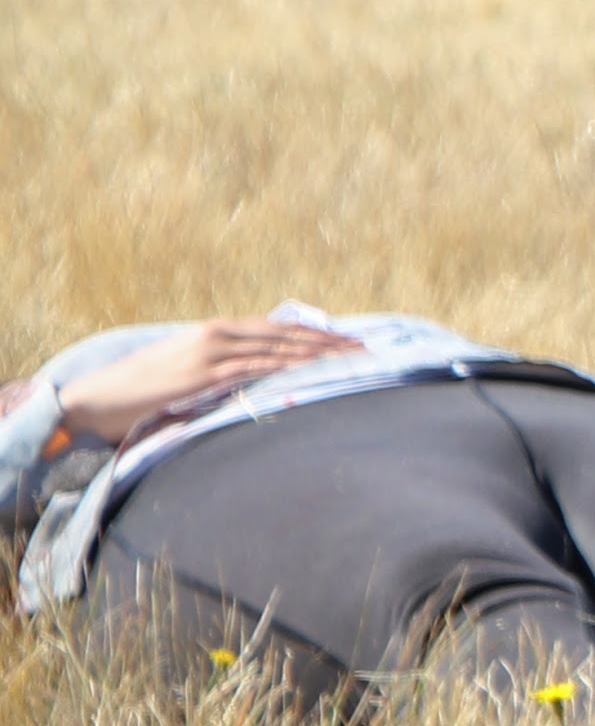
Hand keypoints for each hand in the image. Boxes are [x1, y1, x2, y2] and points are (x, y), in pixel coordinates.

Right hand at [53, 317, 357, 445]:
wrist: (95, 397)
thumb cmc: (140, 389)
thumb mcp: (188, 372)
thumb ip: (222, 370)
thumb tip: (256, 380)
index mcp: (218, 331)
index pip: (280, 328)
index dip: (317, 333)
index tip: (350, 340)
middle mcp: (218, 335)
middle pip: (287, 335)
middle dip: (330, 343)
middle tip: (368, 349)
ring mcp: (211, 353)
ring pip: (277, 350)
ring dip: (318, 355)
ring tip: (352, 360)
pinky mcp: (202, 375)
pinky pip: (253, 370)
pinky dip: (286, 368)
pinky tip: (311, 371)